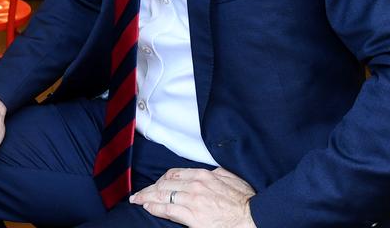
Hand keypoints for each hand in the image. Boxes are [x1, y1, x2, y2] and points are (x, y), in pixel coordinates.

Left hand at [129, 167, 255, 226]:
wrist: (252, 217)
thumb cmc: (244, 200)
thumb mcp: (231, 178)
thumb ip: (216, 173)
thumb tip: (208, 172)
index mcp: (203, 175)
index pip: (174, 174)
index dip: (160, 180)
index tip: (155, 184)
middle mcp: (195, 185)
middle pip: (164, 184)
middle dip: (149, 189)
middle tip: (139, 193)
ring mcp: (192, 201)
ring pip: (162, 195)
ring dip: (147, 197)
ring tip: (137, 200)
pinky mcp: (192, 217)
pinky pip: (167, 210)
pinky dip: (155, 207)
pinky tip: (147, 207)